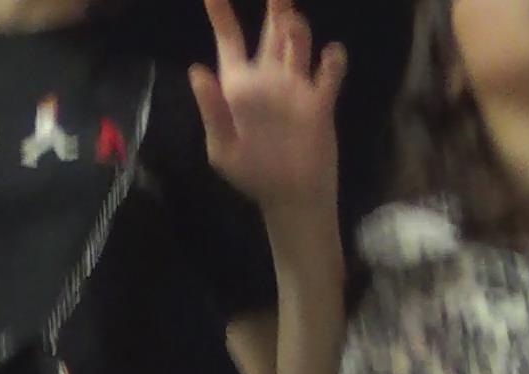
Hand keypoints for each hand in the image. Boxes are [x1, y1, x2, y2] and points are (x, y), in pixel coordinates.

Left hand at [191, 0, 345, 210]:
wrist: (290, 199)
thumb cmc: (252, 175)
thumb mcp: (223, 149)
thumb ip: (212, 111)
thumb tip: (196, 71)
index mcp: (240, 86)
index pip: (229, 40)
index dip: (221, 14)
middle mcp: (269, 78)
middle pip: (271, 30)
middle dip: (274, 6)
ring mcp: (296, 86)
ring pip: (299, 42)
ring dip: (297, 28)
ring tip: (291, 22)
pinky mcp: (321, 100)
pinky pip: (330, 70)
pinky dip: (332, 59)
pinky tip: (328, 59)